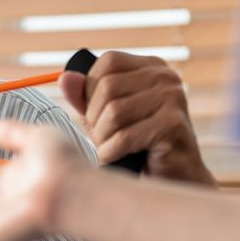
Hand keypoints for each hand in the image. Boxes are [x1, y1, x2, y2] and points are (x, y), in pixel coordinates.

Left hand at [62, 50, 210, 183]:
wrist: (174, 178)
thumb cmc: (138, 147)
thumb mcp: (106, 117)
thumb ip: (85, 97)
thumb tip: (65, 78)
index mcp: (151, 67)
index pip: (108, 62)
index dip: (91, 89)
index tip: (95, 114)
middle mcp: (165, 77)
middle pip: (108, 87)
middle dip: (95, 118)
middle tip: (101, 138)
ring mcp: (173, 98)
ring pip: (114, 112)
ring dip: (102, 138)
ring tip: (108, 149)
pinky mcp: (173, 125)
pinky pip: (124, 137)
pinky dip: (110, 153)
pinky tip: (113, 159)